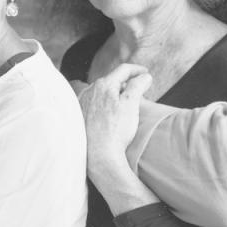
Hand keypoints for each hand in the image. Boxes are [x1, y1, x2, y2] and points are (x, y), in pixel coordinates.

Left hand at [78, 64, 151, 186]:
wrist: (99, 156)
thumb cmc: (116, 131)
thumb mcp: (131, 104)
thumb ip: (138, 85)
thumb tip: (144, 76)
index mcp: (103, 85)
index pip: (123, 70)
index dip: (138, 69)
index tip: (146, 74)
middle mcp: (89, 90)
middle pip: (112, 80)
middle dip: (126, 82)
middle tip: (139, 90)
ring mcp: (82, 102)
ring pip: (102, 92)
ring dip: (115, 93)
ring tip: (125, 103)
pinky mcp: (79, 115)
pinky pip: (94, 103)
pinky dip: (104, 103)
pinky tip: (110, 114)